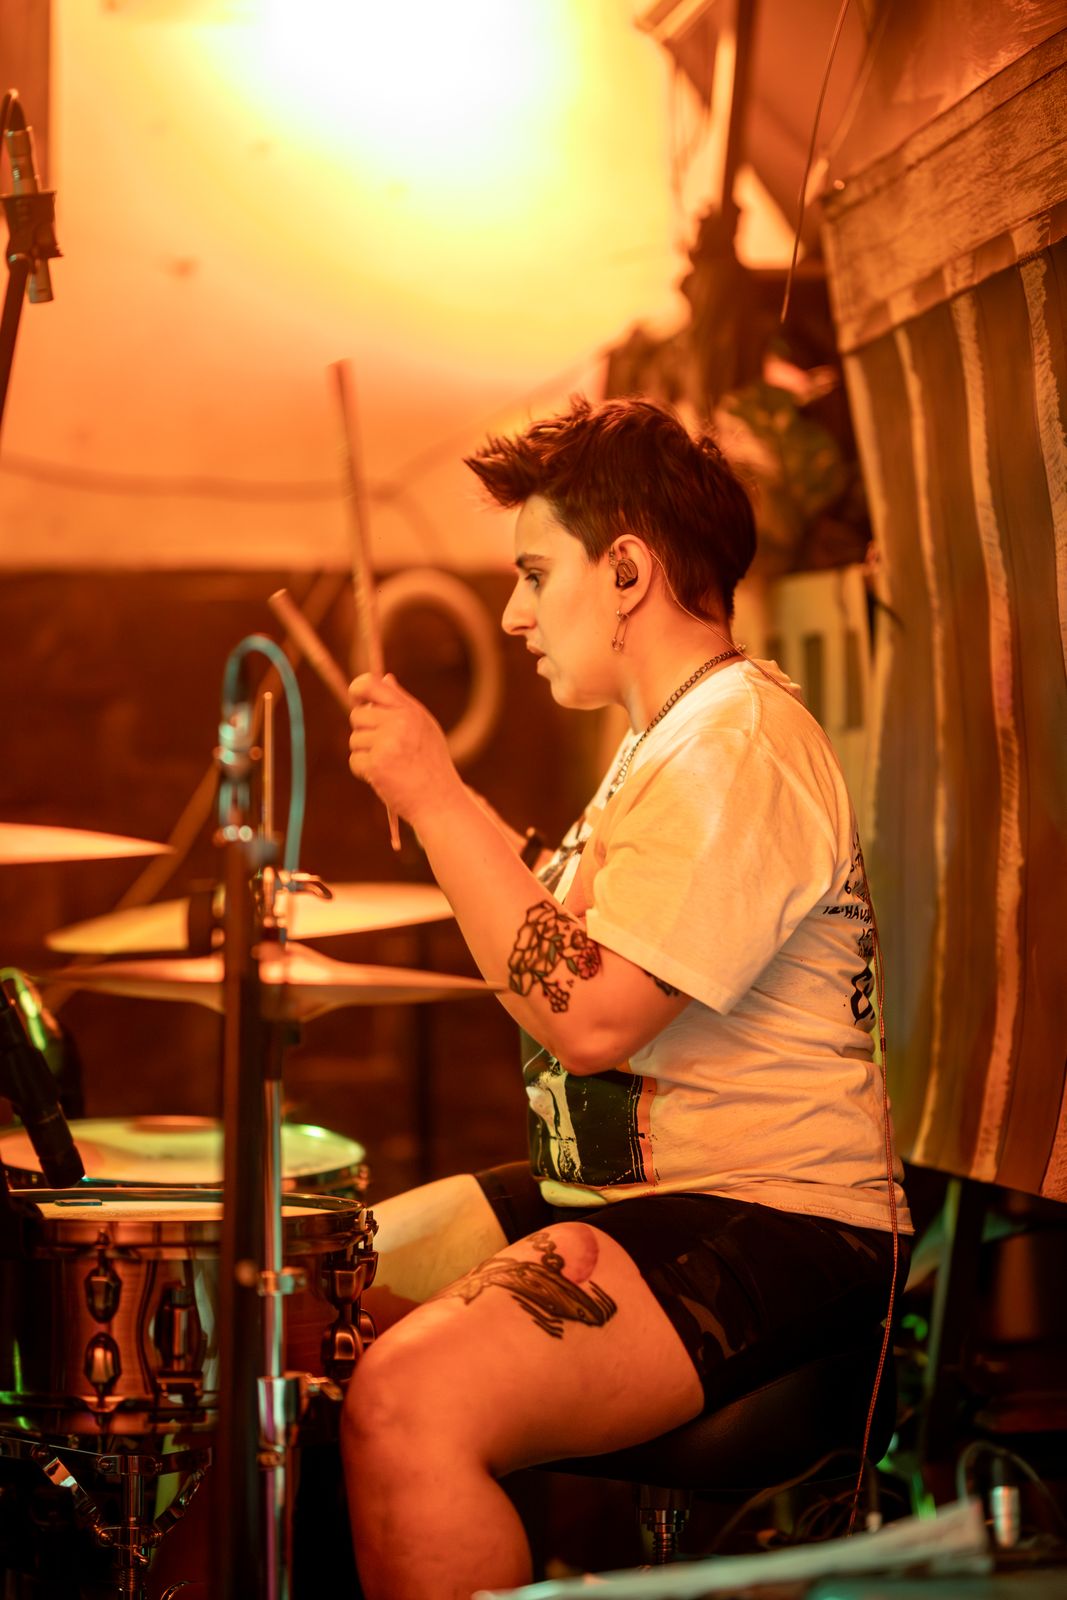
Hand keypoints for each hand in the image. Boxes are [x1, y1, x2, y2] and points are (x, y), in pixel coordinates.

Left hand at [348, 673, 462, 824]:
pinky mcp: (376, 764)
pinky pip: (355, 761)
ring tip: (389, 766)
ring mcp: (387, 743)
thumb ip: (403, 704)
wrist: (440, 801)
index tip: (356, 698)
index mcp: (410, 711)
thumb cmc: (432, 765)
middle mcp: (399, 722)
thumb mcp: (424, 728)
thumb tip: (385, 679)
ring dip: (365, 754)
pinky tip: (383, 778)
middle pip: (358, 716)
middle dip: (364, 732)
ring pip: (354, 740)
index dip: (358, 688)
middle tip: (383, 749)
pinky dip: (364, 772)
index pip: (372, 685)